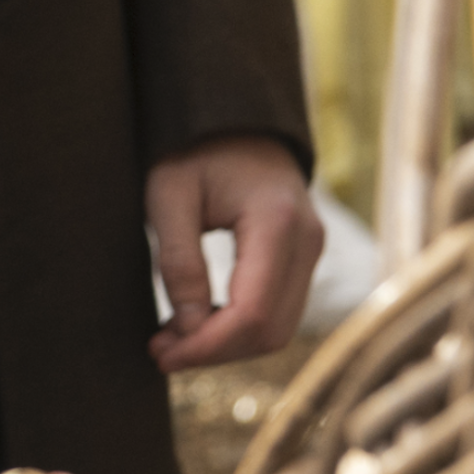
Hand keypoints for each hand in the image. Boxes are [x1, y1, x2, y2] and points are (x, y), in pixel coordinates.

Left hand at [146, 134, 321, 370]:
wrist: (235, 119)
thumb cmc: (195, 150)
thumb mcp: (169, 193)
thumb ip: (179, 261)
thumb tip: (190, 329)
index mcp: (277, 221)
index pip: (252, 313)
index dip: (207, 346)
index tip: (162, 354)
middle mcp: (308, 241)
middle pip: (270, 331)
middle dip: (214, 352)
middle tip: (160, 352)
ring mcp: (312, 250)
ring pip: (278, 329)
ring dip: (226, 344)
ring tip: (172, 340)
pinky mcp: (303, 258)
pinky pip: (278, 310)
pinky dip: (239, 327)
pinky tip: (198, 323)